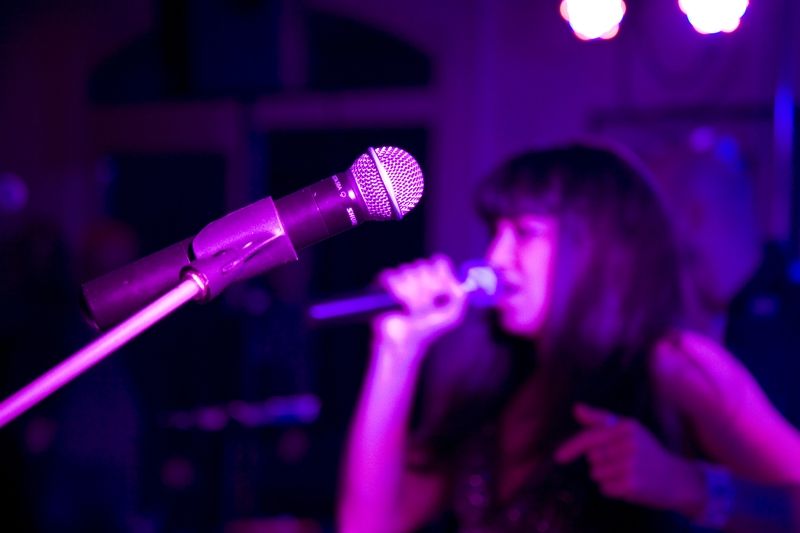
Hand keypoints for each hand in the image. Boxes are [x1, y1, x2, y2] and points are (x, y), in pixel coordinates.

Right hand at [373, 254, 467, 360]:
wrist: (404, 340)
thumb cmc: (427, 329)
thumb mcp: (451, 315)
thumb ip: (459, 297)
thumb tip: (457, 282)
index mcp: (434, 280)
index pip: (439, 263)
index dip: (441, 275)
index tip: (441, 292)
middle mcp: (418, 276)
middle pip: (424, 267)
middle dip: (426, 290)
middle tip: (426, 307)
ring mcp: (401, 279)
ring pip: (407, 273)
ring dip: (412, 295)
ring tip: (411, 310)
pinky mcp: (384, 284)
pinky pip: (392, 277)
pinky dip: (397, 292)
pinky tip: (400, 305)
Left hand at [555, 403, 705, 516]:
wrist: (678, 479)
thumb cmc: (648, 452)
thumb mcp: (628, 430)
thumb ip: (600, 420)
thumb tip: (575, 408)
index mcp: (627, 427)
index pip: (590, 436)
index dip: (571, 447)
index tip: (558, 457)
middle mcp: (629, 444)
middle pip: (591, 457)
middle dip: (601, 461)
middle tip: (623, 461)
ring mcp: (630, 466)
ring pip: (596, 474)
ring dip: (606, 476)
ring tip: (628, 473)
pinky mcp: (631, 485)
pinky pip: (604, 488)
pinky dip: (612, 489)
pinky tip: (629, 485)